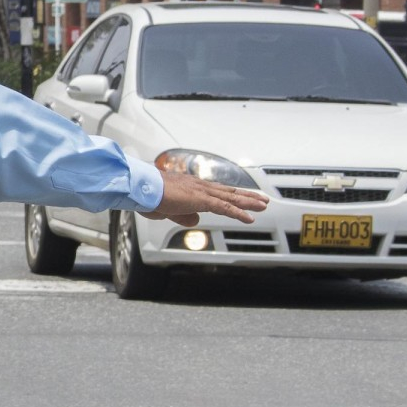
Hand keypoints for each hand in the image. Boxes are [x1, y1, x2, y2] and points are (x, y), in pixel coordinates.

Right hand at [139, 171, 268, 226]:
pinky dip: (238, 213)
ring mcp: (202, 192)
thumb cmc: (150, 197)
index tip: (243, 198)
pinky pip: (225, 208)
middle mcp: (200, 186)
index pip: (217, 192)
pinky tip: (249, 218)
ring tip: (263, 205)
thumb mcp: (169, 211)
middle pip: (229, 192)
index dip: (232, 195)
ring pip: (231, 198)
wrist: (143, 189)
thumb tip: (195, 219)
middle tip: (262, 199)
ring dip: (248, 202)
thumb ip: (183, 215)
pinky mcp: (201, 199)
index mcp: (192, 187)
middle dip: (246, 196)